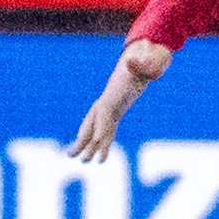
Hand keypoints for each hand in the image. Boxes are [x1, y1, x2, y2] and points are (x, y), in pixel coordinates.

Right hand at [70, 40, 174, 158]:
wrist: (141, 57)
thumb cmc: (144, 61)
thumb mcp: (146, 62)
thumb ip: (142, 64)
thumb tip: (134, 61)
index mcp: (114, 94)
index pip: (104, 114)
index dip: (100, 127)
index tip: (96, 141)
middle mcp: (107, 103)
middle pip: (92, 123)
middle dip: (83, 140)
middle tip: (72, 155)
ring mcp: (110, 108)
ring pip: (96, 130)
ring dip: (89, 146)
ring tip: (82, 161)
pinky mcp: (116, 111)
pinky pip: (107, 130)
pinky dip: (102, 143)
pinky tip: (99, 156)